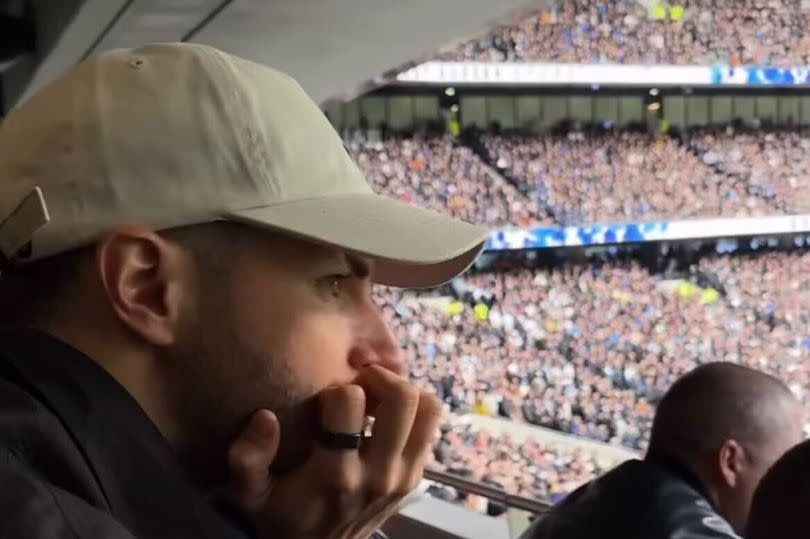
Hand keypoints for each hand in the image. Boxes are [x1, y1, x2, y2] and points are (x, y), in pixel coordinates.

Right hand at [228, 366, 441, 538]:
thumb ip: (247, 458)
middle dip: (379, 378)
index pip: (350, 401)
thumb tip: (265, 418)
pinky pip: (431, 426)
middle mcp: (379, 473)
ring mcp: (404, 476)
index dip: (335, 389)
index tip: (324, 400)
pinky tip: (386, 417)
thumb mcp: (251, 494)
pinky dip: (413, 411)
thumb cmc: (283, 515)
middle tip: (358, 383)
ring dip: (403, 391)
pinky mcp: (417, 477)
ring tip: (377, 397)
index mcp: (337, 473)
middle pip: (403, 398)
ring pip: (428, 407)